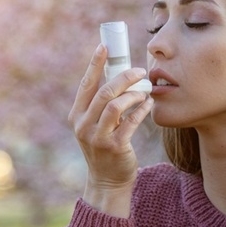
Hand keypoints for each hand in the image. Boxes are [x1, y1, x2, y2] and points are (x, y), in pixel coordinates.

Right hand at [68, 44, 153, 217]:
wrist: (107, 180)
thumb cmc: (104, 145)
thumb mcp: (95, 124)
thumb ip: (101, 104)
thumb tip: (119, 73)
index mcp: (77, 115)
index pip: (86, 84)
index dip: (95, 63)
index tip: (105, 46)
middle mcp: (83, 125)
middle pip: (104, 92)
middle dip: (124, 77)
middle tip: (140, 70)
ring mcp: (98, 137)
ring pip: (116, 105)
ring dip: (134, 94)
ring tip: (145, 90)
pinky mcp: (115, 146)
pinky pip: (131, 122)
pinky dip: (141, 110)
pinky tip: (148, 104)